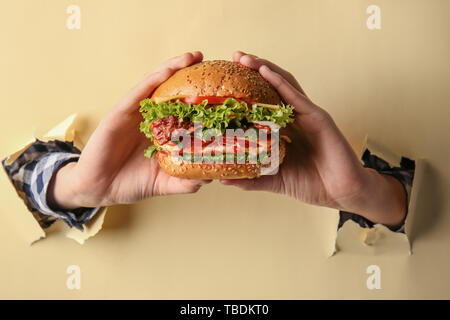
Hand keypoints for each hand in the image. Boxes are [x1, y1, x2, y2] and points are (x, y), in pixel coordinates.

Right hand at [48, 52, 210, 208]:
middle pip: (172, 91)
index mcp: (162, 131)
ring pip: (156, 84)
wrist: (99, 189)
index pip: (183, 109)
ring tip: (193, 57)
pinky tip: (167, 70)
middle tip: (211, 63)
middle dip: (190, 75)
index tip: (222, 89)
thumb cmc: (131, 183)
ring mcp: (134, 113)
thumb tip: (210, 178)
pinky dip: (154, 80)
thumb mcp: (165, 183)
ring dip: (174, 68)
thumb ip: (186, 181)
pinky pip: (138, 92)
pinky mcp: (119, 113)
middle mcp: (149, 118)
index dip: (201, 98)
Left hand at [221, 51, 406, 226]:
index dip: (246, 90)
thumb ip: (251, 178)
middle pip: (272, 87)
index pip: (263, 103)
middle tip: (234, 57)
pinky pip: (296, 97)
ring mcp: (307, 115)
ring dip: (264, 69)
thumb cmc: (312, 185)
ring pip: (283, 85)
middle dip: (253, 70)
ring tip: (245, 59)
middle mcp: (295, 118)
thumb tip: (223, 180)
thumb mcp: (274, 180)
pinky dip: (280, 83)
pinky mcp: (318, 118)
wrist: (342, 193)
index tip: (225, 79)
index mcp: (285, 130)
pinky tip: (265, 72)